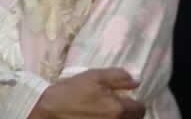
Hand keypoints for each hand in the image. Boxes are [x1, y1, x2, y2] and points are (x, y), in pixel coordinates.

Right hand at [29, 68, 145, 118]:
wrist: (49, 111)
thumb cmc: (71, 92)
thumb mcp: (94, 76)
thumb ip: (119, 77)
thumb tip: (137, 81)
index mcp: (119, 109)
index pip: (141, 109)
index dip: (135, 102)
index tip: (127, 99)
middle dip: (129, 113)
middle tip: (116, 106)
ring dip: (120, 118)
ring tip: (105, 112)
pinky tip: (98, 118)